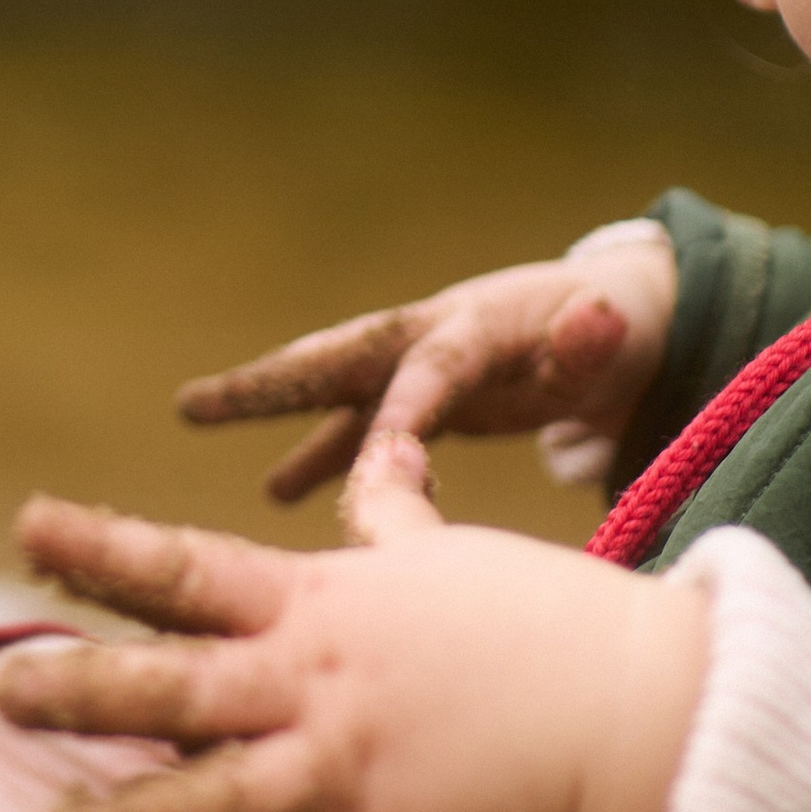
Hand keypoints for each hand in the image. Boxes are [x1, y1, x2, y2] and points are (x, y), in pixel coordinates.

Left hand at [1, 441, 706, 811]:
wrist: (633, 707)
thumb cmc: (538, 620)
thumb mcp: (443, 553)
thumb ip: (391, 507)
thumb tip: (385, 432)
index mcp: (312, 607)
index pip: (186, 568)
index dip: (101, 546)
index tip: (22, 524)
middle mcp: (312, 687)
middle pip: (174, 683)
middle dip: (84, 688)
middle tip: (1, 693)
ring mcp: (346, 776)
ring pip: (216, 806)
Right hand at [174, 237, 676, 501]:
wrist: (609, 316)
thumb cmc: (612, 331)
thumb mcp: (615, 334)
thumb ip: (597, 335)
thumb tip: (598, 317)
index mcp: (475, 325)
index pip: (431, 368)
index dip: (404, 408)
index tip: (373, 456)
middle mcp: (427, 336)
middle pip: (340, 357)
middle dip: (271, 380)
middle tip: (199, 401)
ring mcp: (414, 365)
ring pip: (330, 387)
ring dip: (266, 403)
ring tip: (195, 412)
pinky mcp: (416, 396)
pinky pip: (355, 428)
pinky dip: (316, 455)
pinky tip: (274, 495)